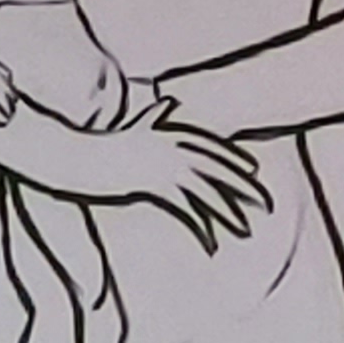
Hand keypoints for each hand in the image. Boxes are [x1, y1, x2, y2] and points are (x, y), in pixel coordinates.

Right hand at [51, 117, 271, 247]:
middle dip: (245, 186)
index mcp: (171, 135)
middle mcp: (175, 149)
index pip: (212, 146)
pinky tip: (211, 242)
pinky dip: (201, 227)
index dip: (233, 158)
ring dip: (229, 212)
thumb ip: (153, 115)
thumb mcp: (132, 126)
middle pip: (219, 169)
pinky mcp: (154, 186)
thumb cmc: (102, 145)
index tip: (253, 169)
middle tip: (266, 203)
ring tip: (246, 229)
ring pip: (208, 191)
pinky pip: (186, 209)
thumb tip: (166, 100)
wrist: (77, 156)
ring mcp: (165, 167)